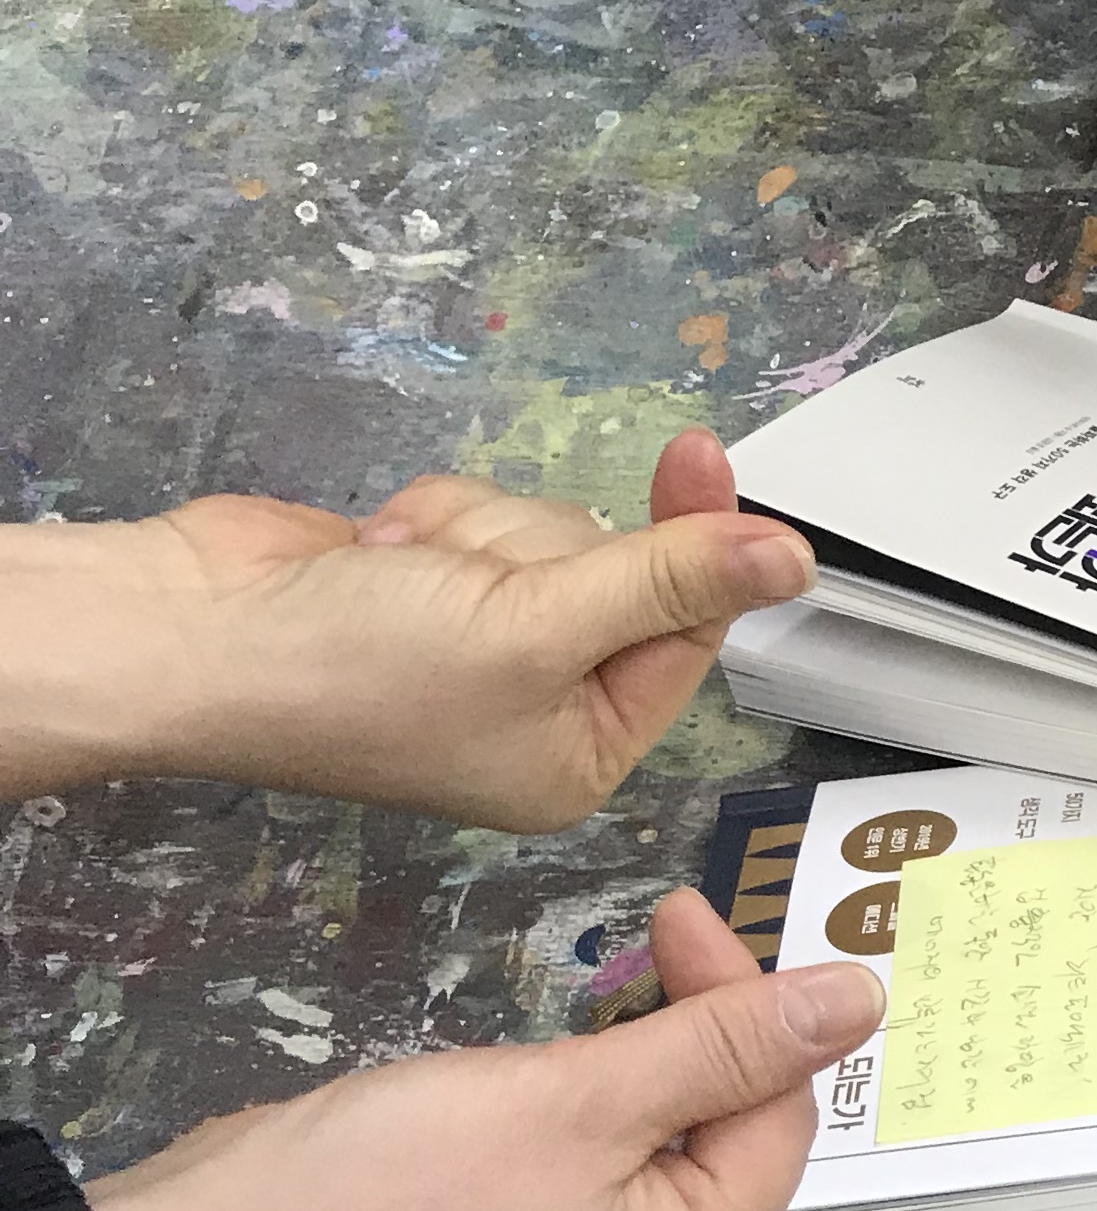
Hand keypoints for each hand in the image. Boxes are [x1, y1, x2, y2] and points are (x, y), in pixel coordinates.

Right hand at [3, 428, 811, 826]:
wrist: (187, 632)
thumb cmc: (355, 668)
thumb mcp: (537, 628)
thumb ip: (670, 581)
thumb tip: (796, 559)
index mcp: (583, 752)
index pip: (686, 632)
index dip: (699, 547)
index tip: (701, 459)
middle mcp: (546, 702)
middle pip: (621, 572)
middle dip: (539, 553)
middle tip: (470, 582)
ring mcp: (488, 641)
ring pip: (550, 531)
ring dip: (479, 534)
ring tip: (405, 575)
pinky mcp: (437, 581)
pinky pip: (486, 515)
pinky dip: (433, 518)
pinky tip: (377, 554)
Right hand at [87, 890, 879, 1210]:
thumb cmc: (400, 1185)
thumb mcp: (582, 1099)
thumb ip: (726, 1044)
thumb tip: (866, 999)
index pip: (777, 1119)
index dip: (754, 1007)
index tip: (682, 910)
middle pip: (725, 1128)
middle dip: (705, 1022)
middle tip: (655, 922)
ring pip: (655, 1133)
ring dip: (646, 1047)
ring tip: (613, 972)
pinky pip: (587, 1153)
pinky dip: (587, 1089)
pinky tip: (558, 1042)